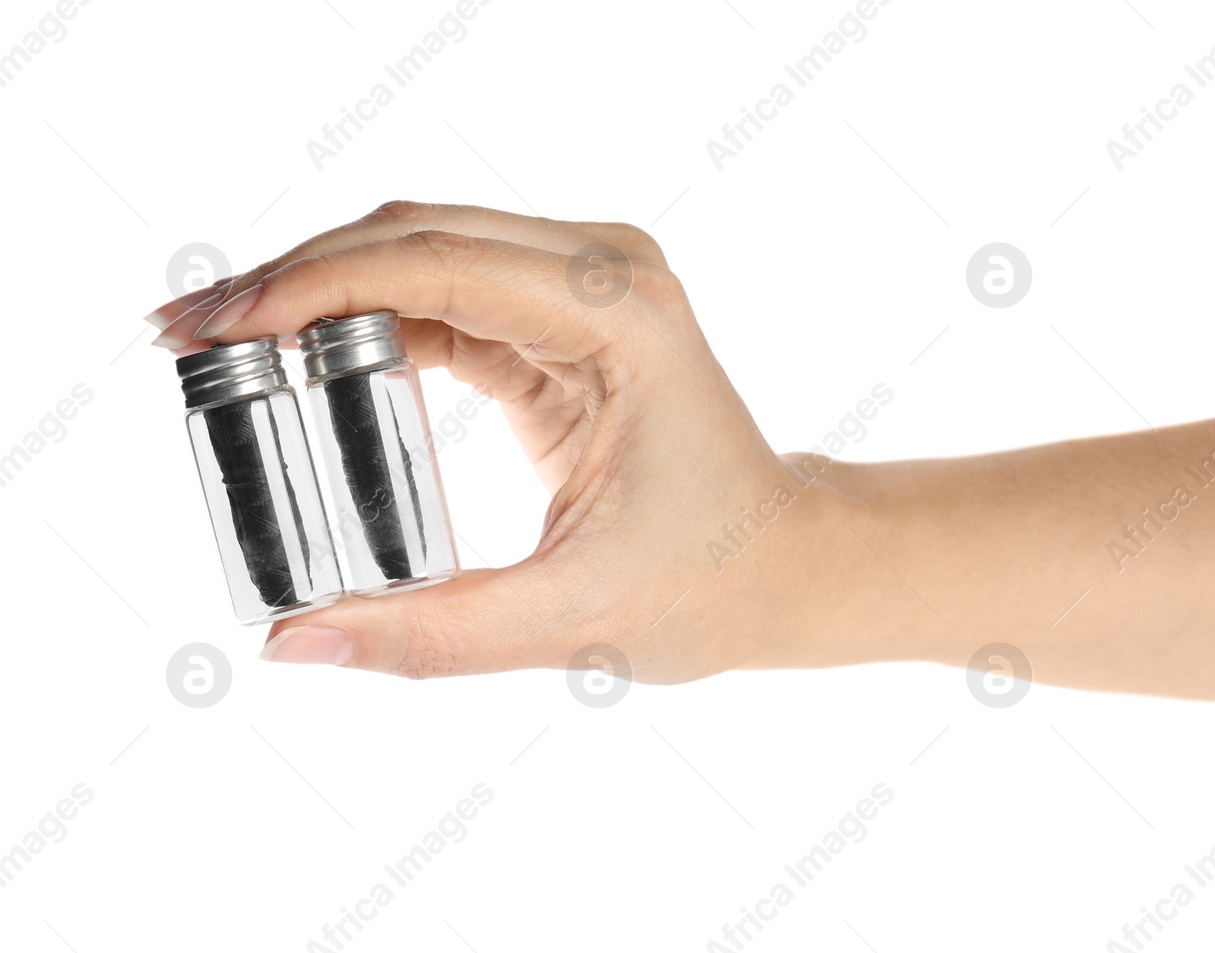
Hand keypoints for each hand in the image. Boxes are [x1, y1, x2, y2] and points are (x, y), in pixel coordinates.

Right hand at [148, 201, 840, 680]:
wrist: (780, 565)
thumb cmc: (709, 582)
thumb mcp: (570, 618)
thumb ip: (431, 636)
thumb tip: (291, 643)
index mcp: (620, 318)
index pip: (439, 266)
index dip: (312, 287)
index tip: (217, 329)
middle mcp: (604, 275)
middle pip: (416, 237)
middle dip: (292, 279)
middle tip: (183, 334)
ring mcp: (584, 286)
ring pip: (421, 253)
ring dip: (317, 289)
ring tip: (217, 343)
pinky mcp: (562, 317)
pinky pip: (443, 295)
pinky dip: (365, 317)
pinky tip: (294, 355)